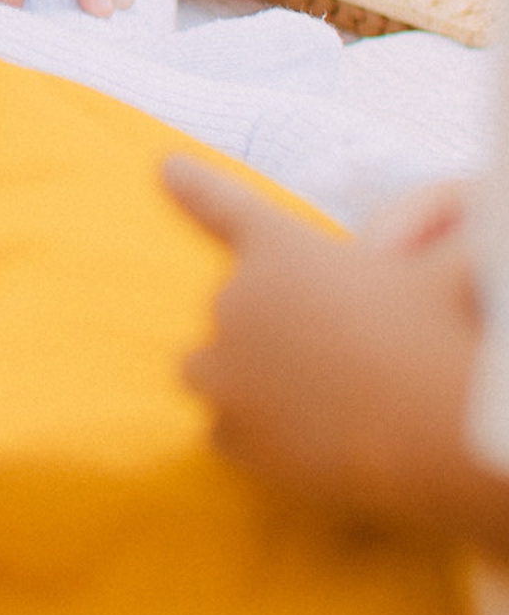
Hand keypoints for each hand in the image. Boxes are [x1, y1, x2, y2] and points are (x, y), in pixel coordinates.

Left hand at [164, 155, 508, 547]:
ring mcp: (228, 374)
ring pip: (209, 373)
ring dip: (243, 381)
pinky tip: (301, 445)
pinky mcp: (237, 438)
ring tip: (306, 402)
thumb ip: (419, 235)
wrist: (442, 430)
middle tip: (319, 354)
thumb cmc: (447, 332)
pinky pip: (226, 433)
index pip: (223, 204)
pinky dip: (254, 437)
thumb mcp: (445, 262)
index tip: (168, 170)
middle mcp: (237, 304)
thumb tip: (387, 245)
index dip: (194, 185)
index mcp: (280, 248)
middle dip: (257, 328)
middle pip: (222, 310)